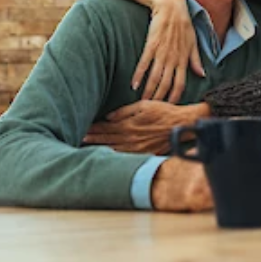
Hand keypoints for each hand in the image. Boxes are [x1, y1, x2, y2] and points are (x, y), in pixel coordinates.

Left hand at [83, 101, 210, 154]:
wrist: (181, 125)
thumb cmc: (164, 112)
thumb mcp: (144, 105)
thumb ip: (125, 111)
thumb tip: (109, 116)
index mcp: (130, 124)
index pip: (106, 127)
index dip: (94, 128)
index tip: (83, 128)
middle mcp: (131, 138)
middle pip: (107, 139)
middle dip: (92, 139)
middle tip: (79, 138)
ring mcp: (137, 148)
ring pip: (113, 149)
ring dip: (99, 148)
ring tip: (86, 148)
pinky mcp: (144, 154)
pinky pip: (125, 156)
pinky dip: (113, 156)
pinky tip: (105, 156)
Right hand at [131, 0, 204, 102]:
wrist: (171, 6)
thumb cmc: (183, 23)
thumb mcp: (193, 42)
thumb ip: (196, 60)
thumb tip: (202, 74)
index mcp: (184, 59)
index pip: (181, 84)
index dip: (175, 97)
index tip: (169, 107)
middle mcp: (174, 58)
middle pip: (166, 84)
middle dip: (159, 98)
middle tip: (152, 109)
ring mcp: (162, 52)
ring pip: (155, 77)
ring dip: (149, 91)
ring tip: (142, 102)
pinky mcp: (151, 44)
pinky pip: (144, 63)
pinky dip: (139, 75)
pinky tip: (134, 85)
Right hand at [151, 158, 260, 212]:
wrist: (155, 182)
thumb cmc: (183, 171)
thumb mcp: (205, 153)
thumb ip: (225, 150)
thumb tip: (255, 152)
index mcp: (223, 146)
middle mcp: (219, 160)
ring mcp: (210, 178)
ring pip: (255, 188)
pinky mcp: (202, 196)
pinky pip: (237, 201)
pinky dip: (259, 207)